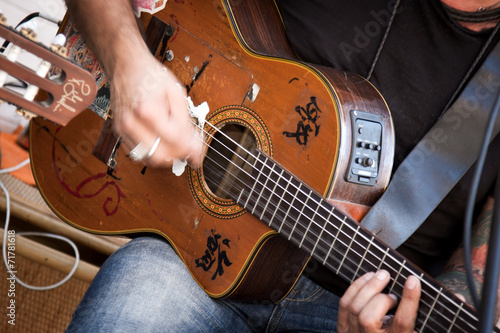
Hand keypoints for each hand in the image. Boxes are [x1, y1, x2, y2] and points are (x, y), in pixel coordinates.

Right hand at [111, 53, 202, 167]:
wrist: (127, 65)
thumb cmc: (151, 76)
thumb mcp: (176, 93)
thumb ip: (186, 122)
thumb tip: (194, 145)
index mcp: (147, 110)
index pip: (174, 140)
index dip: (190, 148)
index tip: (198, 150)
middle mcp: (131, 123)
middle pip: (159, 156)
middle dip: (177, 156)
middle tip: (187, 150)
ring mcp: (123, 129)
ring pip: (147, 159)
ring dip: (165, 157)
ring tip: (175, 145)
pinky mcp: (119, 132)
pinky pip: (138, 154)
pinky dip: (152, 152)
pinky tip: (161, 142)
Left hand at [337, 270, 420, 332]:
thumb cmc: (397, 332)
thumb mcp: (409, 330)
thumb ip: (411, 317)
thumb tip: (414, 291)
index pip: (402, 322)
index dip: (409, 299)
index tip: (412, 280)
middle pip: (369, 318)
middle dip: (381, 296)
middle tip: (390, 282)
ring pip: (354, 309)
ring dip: (367, 287)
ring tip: (380, 275)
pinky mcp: (343, 327)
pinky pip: (345, 304)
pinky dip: (355, 288)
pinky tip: (367, 278)